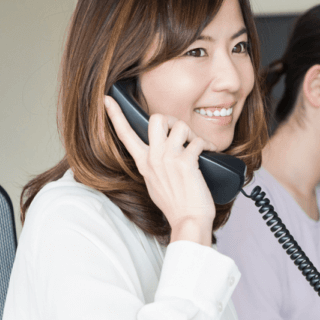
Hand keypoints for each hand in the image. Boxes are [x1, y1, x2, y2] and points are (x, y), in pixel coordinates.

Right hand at [104, 96, 216, 244]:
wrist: (188, 220)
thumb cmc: (176, 205)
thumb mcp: (155, 183)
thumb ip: (154, 166)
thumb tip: (159, 154)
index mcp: (144, 163)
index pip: (125, 135)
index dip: (116, 115)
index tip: (108, 99)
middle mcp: (153, 158)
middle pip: (156, 118)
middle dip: (172, 119)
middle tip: (182, 133)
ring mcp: (169, 159)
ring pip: (180, 125)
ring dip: (193, 133)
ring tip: (198, 146)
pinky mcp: (186, 162)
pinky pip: (198, 141)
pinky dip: (208, 145)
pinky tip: (211, 153)